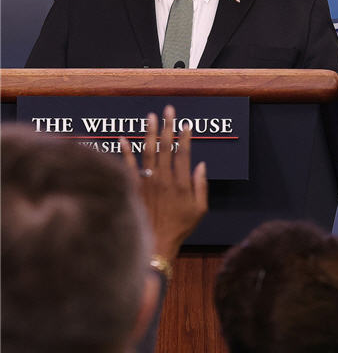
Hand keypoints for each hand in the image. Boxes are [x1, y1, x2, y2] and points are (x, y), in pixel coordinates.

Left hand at [121, 105, 207, 262]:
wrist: (155, 243)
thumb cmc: (180, 228)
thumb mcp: (200, 209)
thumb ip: (201, 186)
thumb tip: (201, 165)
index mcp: (181, 183)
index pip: (183, 153)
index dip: (185, 137)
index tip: (186, 124)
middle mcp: (163, 179)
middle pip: (166, 147)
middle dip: (168, 126)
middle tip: (168, 110)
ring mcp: (147, 182)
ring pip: (148, 152)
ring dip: (149, 132)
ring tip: (150, 116)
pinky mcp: (134, 188)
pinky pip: (128, 166)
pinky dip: (124, 152)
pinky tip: (122, 138)